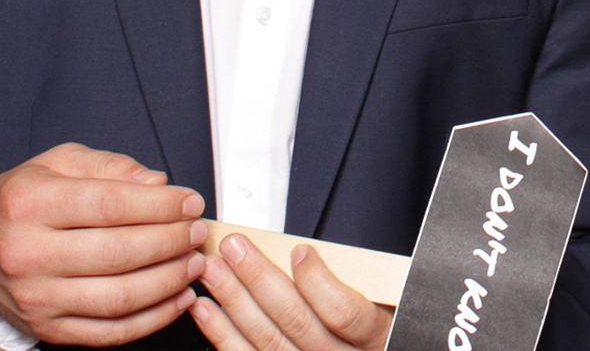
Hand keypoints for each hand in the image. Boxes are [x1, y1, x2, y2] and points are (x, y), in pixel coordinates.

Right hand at [0, 142, 205, 344]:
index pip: (110, 205)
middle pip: (118, 253)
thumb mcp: (58, 163)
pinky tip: (177, 297)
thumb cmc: (23, 201)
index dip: (160, 205)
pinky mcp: (46, 329)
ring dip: (169, 282)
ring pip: (118, 298)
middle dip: (171, 242)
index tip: (190, 202)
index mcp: (29, 203)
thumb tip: (158, 183)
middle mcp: (26, 253)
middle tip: (197, 232)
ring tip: (194, 263)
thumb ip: (110, 166)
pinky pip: (109, 332)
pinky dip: (152, 319)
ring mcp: (36, 298)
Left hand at [192, 232, 393, 350]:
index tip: (299, 250)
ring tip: (213, 271)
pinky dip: (222, 334)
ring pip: (267, 341)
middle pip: (296, 322)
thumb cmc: (365, 327)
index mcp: (372, 336)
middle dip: (259, 280)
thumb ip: (349, 279)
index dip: (318, 281)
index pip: (344, 312)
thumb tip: (300, 254)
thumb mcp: (382, 300)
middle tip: (234, 248)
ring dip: (234, 301)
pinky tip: (207, 310)